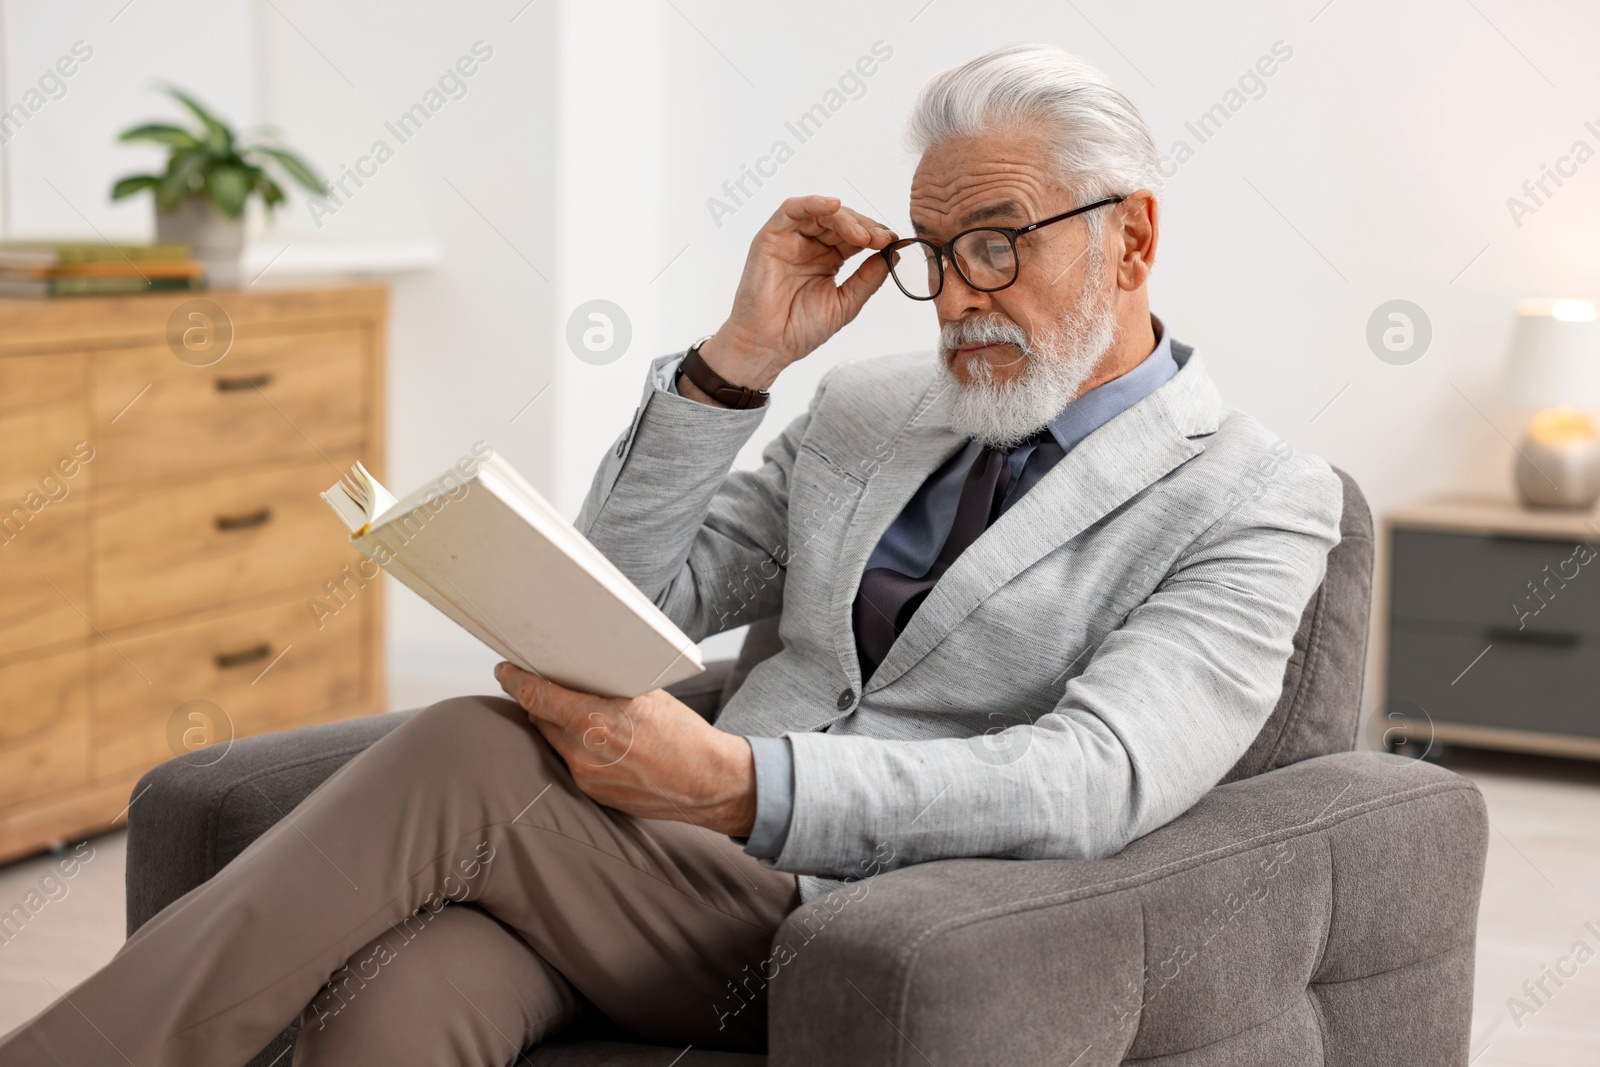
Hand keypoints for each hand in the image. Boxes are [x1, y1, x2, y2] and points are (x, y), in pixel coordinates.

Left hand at [494, 663, 756, 835]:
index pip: (536, 696)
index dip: (514, 680)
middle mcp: (582, 752)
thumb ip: (607, 688)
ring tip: (576, 714)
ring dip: (558, 726)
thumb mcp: (647, 696)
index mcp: (593, 720)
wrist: (709, 783)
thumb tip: (580, 676)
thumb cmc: (684, 735)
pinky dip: (576, 748)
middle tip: (543, 685)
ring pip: (555, 742)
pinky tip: (598, 741)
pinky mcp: (594, 793)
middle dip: (539, 701)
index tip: (505, 670)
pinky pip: (572, 762)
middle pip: (540, 718)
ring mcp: (585, 777)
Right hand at [699, 195, 897, 391]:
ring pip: (821, 213)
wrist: (769, 346)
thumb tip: (893, 256)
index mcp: (828, 259)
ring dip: (845, 218)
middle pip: (841, 221)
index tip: (893, 242)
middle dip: (865, 226)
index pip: (855, 236)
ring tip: (862, 235)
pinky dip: (813, 203)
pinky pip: (791, 209)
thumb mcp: (845, 303)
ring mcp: (790, 240)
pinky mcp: (770, 237)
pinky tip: (833, 207)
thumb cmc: (799, 330)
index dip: (875, 235)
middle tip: (881, 238)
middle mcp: (810, 246)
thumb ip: (868, 279)